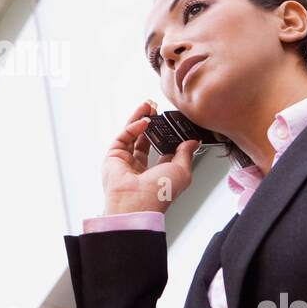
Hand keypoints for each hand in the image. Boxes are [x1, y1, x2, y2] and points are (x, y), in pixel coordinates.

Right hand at [101, 100, 199, 215]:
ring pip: (132, 135)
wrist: (138, 201)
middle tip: (157, 109)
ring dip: (140, 118)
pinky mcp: (113, 156)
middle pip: (144, 140)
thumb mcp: (182, 171)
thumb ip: (186, 154)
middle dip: (151, 123)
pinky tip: (144, 121)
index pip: (160, 150)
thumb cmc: (159, 193)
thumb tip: (193, 143)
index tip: (171, 122)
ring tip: (148, 105)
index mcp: (156, 174)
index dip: (165, 135)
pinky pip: (124, 137)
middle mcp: (139, 168)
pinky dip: (133, 126)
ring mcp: (125, 162)